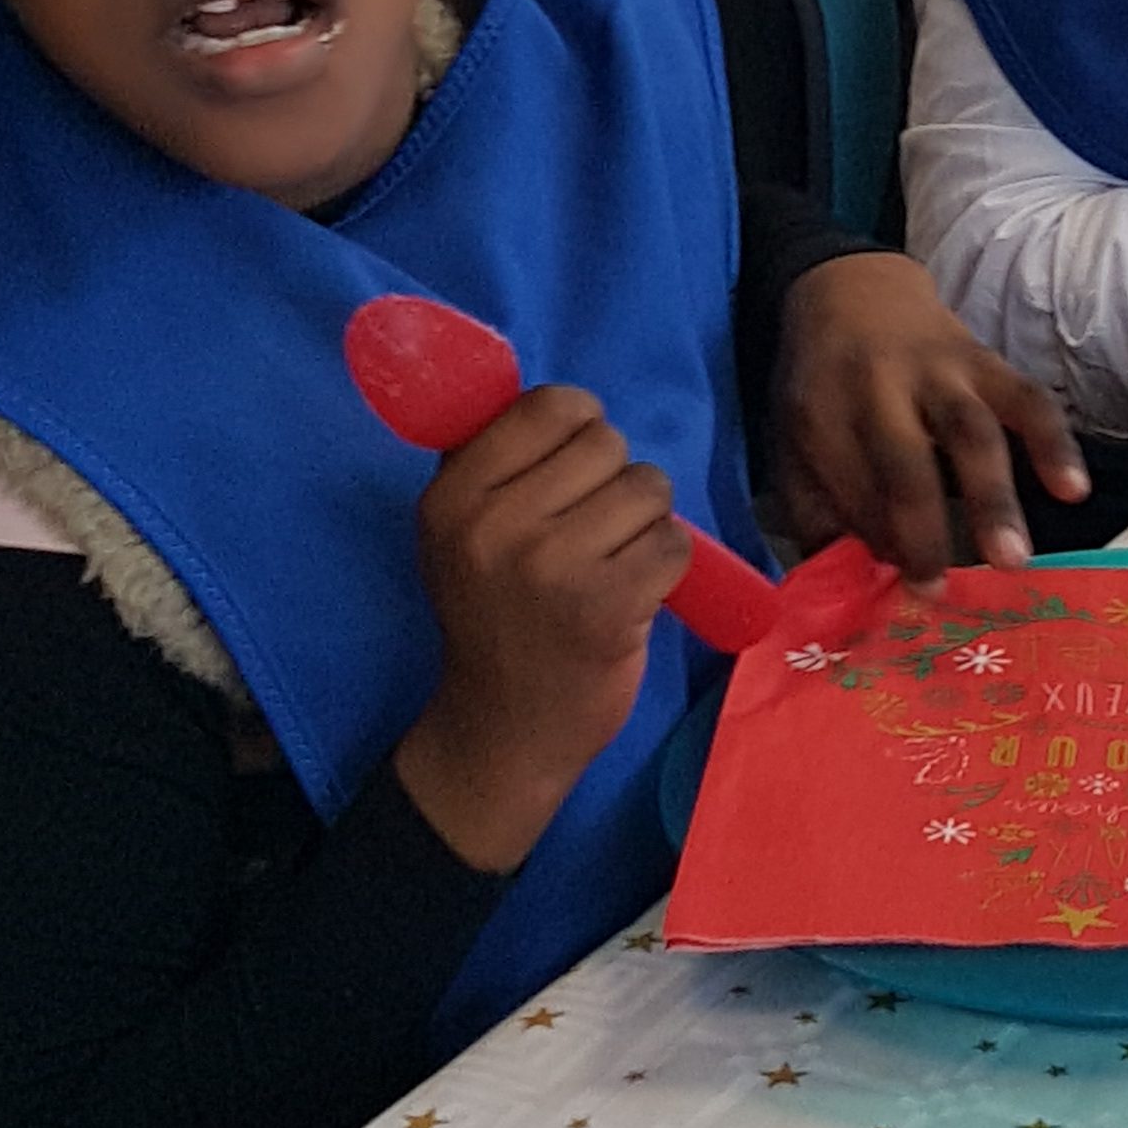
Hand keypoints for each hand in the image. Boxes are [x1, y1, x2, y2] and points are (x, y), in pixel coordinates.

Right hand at [397, 383, 691, 872]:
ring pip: (647, 488)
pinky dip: (667, 565)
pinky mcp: (608, 606)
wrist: (506, 728)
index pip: (550, 406)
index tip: (573, 471)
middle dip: (614, 480)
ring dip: (644, 523)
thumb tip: (560, 400)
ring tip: (611, 563)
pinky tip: (633, 594)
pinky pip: (674, 542)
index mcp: (453, 497)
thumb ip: (495, 461)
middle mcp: (495, 526)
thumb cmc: (496, 617)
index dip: (579, 428)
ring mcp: (552, 567)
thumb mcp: (461, 533)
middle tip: (590, 533)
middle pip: (606, 442)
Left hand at [770, 251, 1088, 586]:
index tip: (893, 593)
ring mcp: (938, 371)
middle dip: (925, 529)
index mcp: (822, 413)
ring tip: (1014, 560)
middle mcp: (880, 388)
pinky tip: (1073, 490)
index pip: (849, 489)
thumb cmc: (824, 386)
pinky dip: (1053, 442)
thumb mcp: (792, 441)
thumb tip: (848, 589)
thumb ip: (816, 512)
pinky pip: (1026, 398)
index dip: (871, 542)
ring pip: (973, 431)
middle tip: (942, 593)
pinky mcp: (985, 360)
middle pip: (907, 461)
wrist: (854, 292)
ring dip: (994, 497)